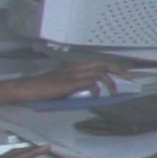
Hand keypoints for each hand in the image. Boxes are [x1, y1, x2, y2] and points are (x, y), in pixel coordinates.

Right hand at [3, 56, 125, 104]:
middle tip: (128, 77)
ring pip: (99, 72)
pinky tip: (97, 95)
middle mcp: (75, 68)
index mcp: (74, 66)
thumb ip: (77, 84)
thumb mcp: (63, 84)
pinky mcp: (69, 83)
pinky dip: (96, 89)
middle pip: (102, 63)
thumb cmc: (43, 88)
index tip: (123, 72)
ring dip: (109, 82)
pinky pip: (89, 82)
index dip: (113, 66)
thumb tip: (92, 90)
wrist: (27, 89)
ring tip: (113, 92)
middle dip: (118, 69)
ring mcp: (73, 75)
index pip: (98, 62)